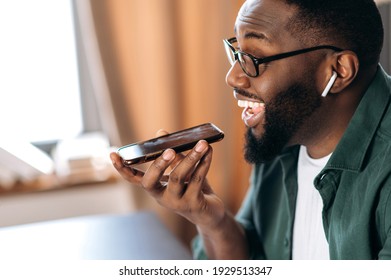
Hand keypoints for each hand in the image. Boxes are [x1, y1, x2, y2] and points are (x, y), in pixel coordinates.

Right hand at [110, 138, 224, 230]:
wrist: (210, 213)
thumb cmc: (192, 188)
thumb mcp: (180, 169)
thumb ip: (172, 154)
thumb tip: (161, 133)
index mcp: (155, 188)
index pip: (134, 179)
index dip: (123, 168)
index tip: (113, 154)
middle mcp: (162, 197)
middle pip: (151, 182)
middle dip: (158, 165)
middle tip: (169, 150)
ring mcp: (177, 202)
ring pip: (179, 178)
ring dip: (191, 158)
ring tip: (202, 143)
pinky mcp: (193, 204)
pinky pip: (197, 180)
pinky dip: (204, 163)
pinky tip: (209, 152)